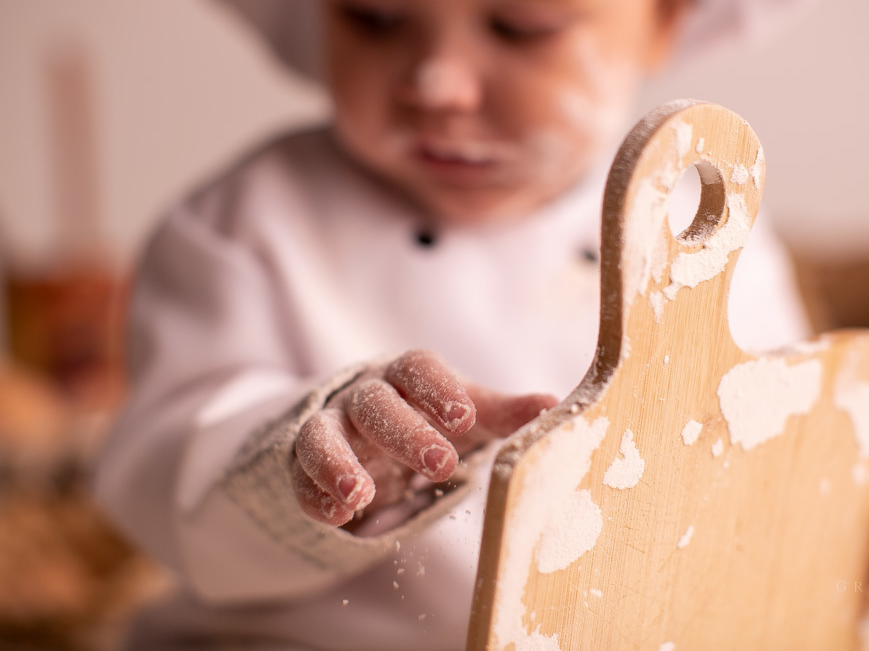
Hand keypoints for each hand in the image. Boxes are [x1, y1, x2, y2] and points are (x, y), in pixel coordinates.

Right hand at [291, 349, 556, 525]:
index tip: (464, 417)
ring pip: (322, 434)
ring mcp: (331, 428)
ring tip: (361, 494)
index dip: (438, 389)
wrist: (375, 431)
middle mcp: (366, 395)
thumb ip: (506, 412)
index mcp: (408, 376)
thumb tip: (554, 404)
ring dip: (338, 462)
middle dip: (405, 432)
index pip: (418, 367)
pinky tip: (335, 516)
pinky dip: (314, 495)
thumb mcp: (469, 415)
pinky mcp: (305, 464)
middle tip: (440, 464)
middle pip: (375, 403)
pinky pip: (299, 475)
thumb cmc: (432, 417)